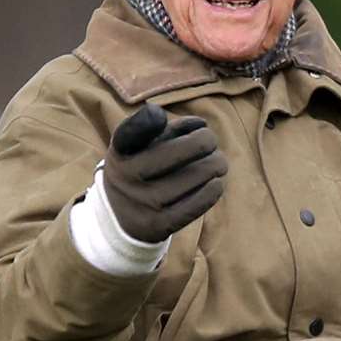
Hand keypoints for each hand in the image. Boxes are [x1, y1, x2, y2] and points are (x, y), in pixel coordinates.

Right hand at [102, 103, 227, 242]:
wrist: (121, 218)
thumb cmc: (140, 168)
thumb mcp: (137, 145)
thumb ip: (163, 128)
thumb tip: (199, 124)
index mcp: (120, 151)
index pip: (129, 133)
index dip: (145, 122)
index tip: (160, 114)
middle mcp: (126, 177)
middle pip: (172, 154)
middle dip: (202, 143)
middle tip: (212, 141)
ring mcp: (142, 203)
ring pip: (189, 179)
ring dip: (213, 166)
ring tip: (219, 163)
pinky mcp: (158, 225)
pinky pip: (192, 207)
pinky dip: (210, 192)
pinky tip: (217, 183)